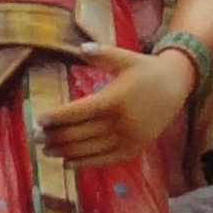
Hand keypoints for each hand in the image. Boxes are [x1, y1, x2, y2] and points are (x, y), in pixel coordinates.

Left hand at [36, 44, 191, 171]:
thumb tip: (79, 48)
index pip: (78, 112)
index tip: (39, 119)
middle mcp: (121, 123)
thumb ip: (101, 54)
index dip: (57, 117)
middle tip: (36, 137)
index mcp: (114, 100)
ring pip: (90, 150)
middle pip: (80, 134)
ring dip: (65, 152)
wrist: (176, 87)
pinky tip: (68, 163)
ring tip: (46, 150)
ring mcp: (128, 140)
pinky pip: (105, 161)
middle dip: (56, 137)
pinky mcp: (134, 150)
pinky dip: (85, 163)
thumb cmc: (145, 70)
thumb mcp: (124, 57)